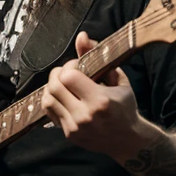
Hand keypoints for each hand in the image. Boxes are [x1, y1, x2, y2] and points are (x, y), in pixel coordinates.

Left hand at [41, 32, 146, 159]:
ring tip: (63, 85)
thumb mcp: (118, 79)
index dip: (69, 66)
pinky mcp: (69, 134)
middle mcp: (86, 115)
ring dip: (52, 88)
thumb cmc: (125, 108)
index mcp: (100, 100)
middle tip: (67, 73)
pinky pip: (50, 113)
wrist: (128, 140)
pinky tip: (63, 98)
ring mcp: (75, 127)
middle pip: (54, 87)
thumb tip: (81, 36)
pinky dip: (53, 101)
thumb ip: (97, 56)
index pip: (68, 76)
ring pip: (47, 100)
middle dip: (57, 74)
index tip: (78, 66)